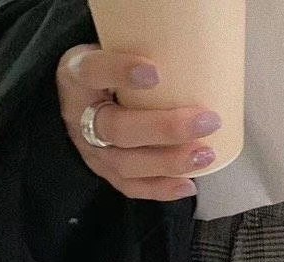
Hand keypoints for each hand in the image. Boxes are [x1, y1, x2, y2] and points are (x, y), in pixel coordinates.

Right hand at [55, 42, 222, 200]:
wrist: (79, 101)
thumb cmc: (107, 72)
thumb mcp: (110, 51)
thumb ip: (139, 52)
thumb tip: (195, 60)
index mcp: (77, 77)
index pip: (93, 72)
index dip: (121, 72)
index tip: (154, 72)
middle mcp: (80, 117)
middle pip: (118, 130)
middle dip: (165, 129)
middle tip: (206, 121)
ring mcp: (92, 151)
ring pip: (127, 164)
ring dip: (170, 162)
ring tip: (205, 155)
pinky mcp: (105, 174)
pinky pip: (132, 187)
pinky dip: (162, 189)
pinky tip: (189, 185)